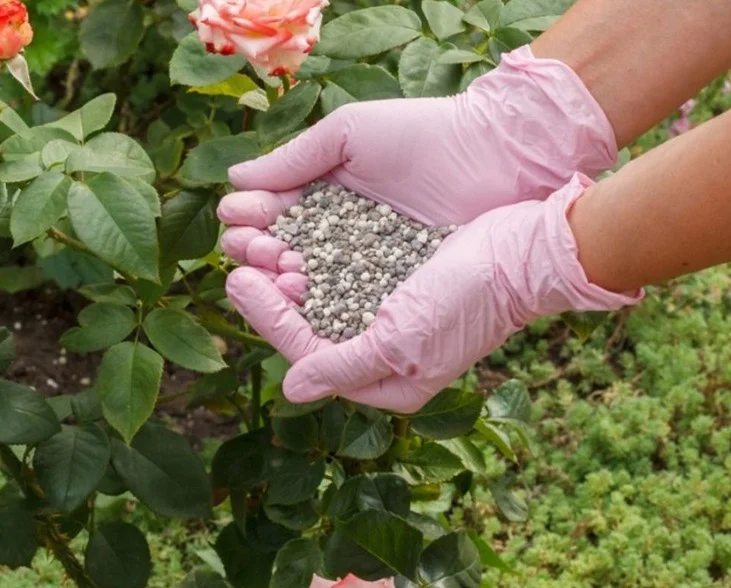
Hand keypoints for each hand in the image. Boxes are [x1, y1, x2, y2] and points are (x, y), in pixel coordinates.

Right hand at [219, 46, 616, 299]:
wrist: (496, 154)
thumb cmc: (424, 135)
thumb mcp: (349, 135)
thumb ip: (292, 160)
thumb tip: (234, 180)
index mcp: (325, 200)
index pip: (273, 221)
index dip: (251, 224)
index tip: (239, 219)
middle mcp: (340, 241)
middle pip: (281, 260)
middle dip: (257, 255)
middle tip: (252, 248)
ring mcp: (366, 272)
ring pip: (309, 290)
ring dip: (279, 282)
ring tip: (274, 268)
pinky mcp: (394, 297)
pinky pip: (347, 308)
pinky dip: (319, 303)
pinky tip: (299, 289)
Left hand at [226, 176, 641, 412]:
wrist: (525, 248)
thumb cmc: (467, 299)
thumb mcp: (401, 341)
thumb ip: (343, 366)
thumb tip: (292, 389)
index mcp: (384, 382)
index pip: (306, 353)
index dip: (266, 318)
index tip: (237, 280)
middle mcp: (381, 352)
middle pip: (308, 323)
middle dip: (270, 290)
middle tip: (236, 251)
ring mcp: (388, 314)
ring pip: (320, 293)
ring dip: (286, 265)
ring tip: (257, 237)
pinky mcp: (396, 277)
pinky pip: (342, 268)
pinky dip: (315, 250)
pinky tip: (291, 228)